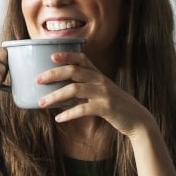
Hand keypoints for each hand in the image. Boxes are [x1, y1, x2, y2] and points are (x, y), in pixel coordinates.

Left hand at [35, 51, 155, 137]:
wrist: (137, 120)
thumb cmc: (116, 106)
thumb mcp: (103, 92)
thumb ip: (86, 87)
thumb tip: (62, 90)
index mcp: (99, 75)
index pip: (82, 58)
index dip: (66, 55)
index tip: (51, 56)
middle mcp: (100, 81)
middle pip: (73, 71)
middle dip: (53, 74)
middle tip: (37, 80)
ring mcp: (103, 93)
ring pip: (74, 90)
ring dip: (55, 96)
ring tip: (41, 103)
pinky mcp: (105, 107)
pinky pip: (83, 108)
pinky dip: (69, 113)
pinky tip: (59, 119)